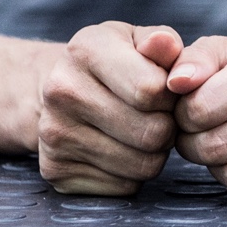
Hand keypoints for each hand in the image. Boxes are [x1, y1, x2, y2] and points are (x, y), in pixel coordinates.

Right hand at [36, 22, 181, 195]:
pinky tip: (121, 149)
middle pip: (152, 133)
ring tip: (142, 131)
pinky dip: (133, 174)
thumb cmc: (115, 63)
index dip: (172, 94)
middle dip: (168, 126)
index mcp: (86, 50)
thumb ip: (162, 41)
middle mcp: (61, 91)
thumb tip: (166, 45)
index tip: (165, 89)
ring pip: (143, 166)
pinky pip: (124, 187)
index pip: (152, 90)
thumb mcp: (137, 40)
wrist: (61, 91)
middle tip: (159, 116)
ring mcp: (53, 135)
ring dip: (155, 153)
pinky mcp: (55, 171)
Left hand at [168, 36, 226, 198]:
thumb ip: (193, 60)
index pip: (200, 109)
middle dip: (195, 144)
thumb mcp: (226, 53)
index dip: (183, 115)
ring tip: (226, 145)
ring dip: (217, 166)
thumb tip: (175, 82)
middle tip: (202, 133)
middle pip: (215, 146)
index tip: (192, 110)